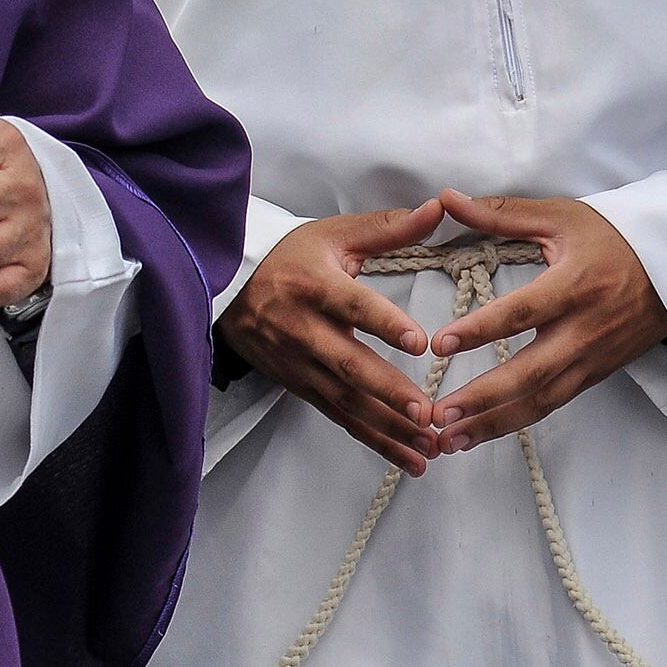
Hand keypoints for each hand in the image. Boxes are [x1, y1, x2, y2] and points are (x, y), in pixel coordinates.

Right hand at [216, 201, 445, 474]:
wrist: (226, 287)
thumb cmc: (289, 257)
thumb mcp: (334, 235)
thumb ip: (390, 228)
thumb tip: (440, 208)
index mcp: (313, 284)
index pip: (352, 305)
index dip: (383, 324)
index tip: (419, 342)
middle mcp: (302, 328)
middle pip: (348, 364)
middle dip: (388, 392)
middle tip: (426, 411)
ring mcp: (298, 363)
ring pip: (347, 400)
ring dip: (389, 427)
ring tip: (430, 445)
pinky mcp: (300, 386)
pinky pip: (339, 417)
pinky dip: (375, 440)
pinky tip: (410, 458)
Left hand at [426, 190, 666, 451]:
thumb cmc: (615, 237)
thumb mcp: (561, 216)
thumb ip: (500, 214)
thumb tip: (446, 199)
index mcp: (575, 285)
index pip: (522, 313)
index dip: (481, 330)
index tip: (440, 345)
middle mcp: (586, 329)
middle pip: (532, 372)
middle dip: (483, 398)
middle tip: (437, 414)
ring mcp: (594, 358)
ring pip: (542, 400)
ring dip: (495, 423)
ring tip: (449, 440)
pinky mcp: (597, 375)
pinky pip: (554, 403)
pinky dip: (517, 421)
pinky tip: (482, 431)